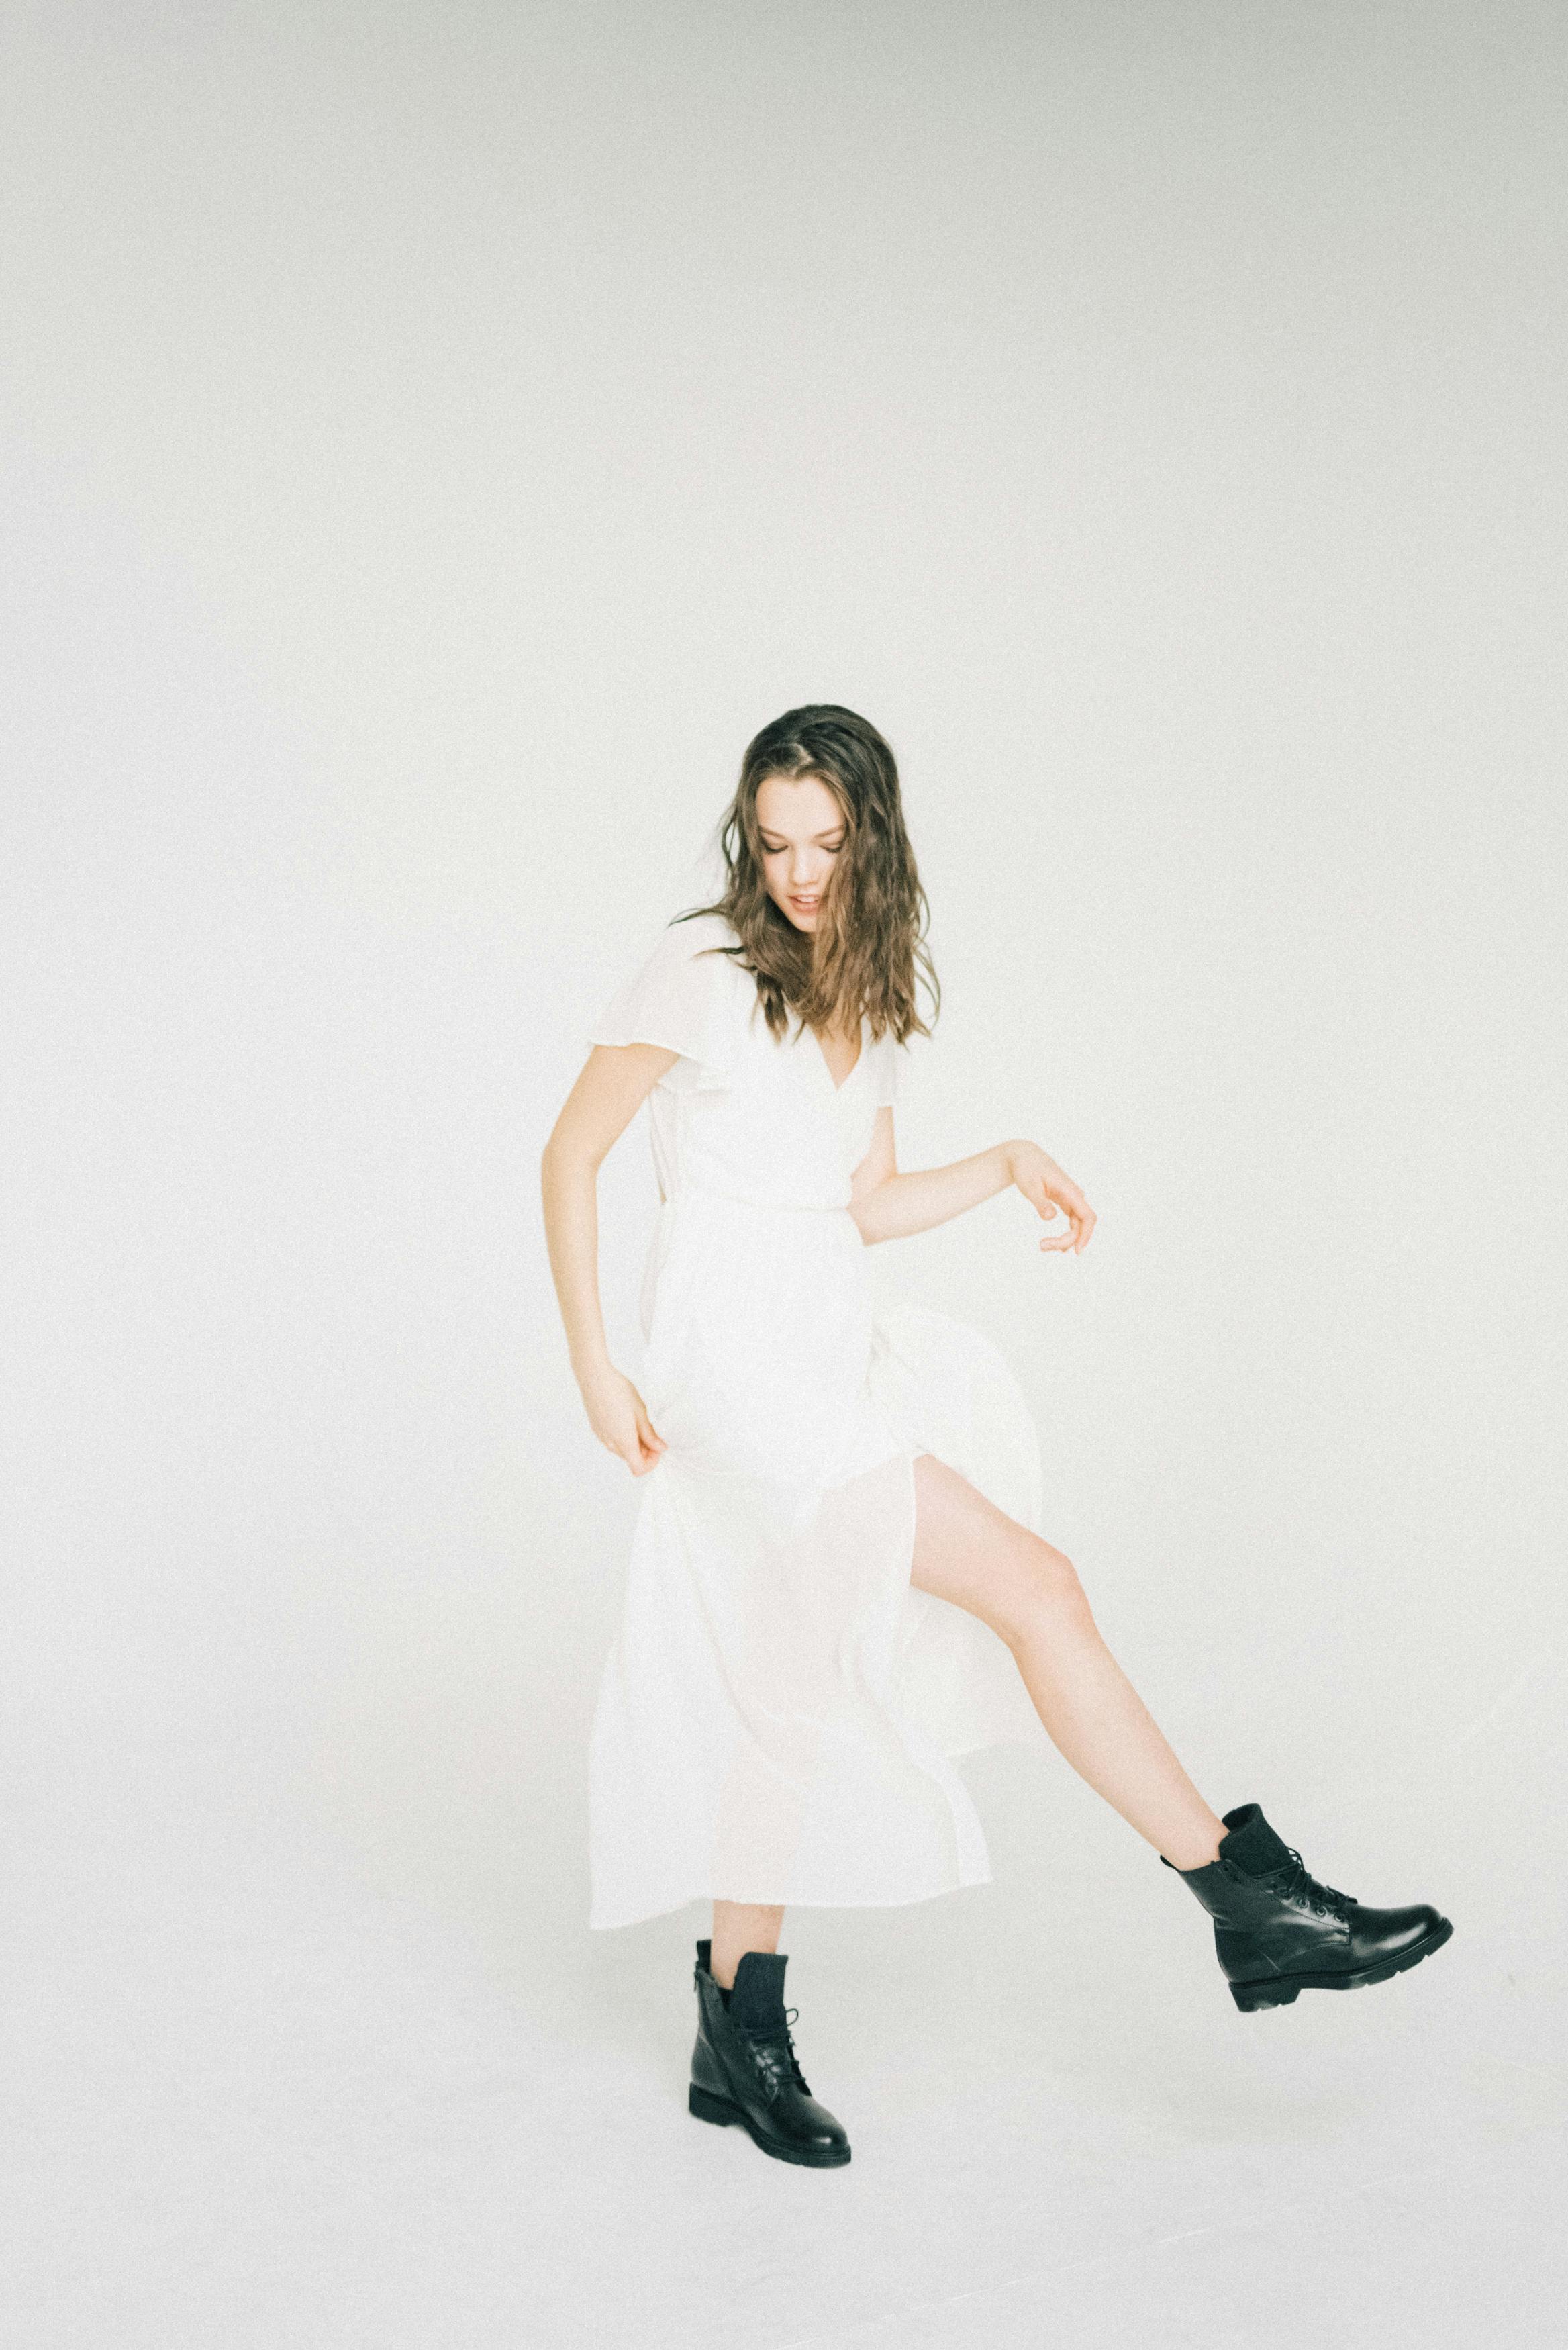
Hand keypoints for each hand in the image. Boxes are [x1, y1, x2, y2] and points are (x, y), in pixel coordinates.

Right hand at [577, 1359, 667, 1475]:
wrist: (594, 1378)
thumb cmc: (618, 1392)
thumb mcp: (640, 1412)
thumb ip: (650, 1434)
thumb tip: (660, 1448)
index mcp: (624, 1442)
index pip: (638, 1469)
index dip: (651, 1462)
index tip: (657, 1446)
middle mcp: (610, 1443)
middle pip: (631, 1459)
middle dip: (645, 1451)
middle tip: (652, 1430)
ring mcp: (601, 1437)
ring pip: (622, 1450)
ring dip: (634, 1443)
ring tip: (639, 1421)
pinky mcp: (596, 1429)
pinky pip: (612, 1441)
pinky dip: (623, 1436)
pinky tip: (626, 1417)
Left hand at [1006, 1140, 1096, 1254]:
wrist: (1024, 1156)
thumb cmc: (1026, 1169)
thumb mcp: (1030, 1186)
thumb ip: (1041, 1202)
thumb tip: (1050, 1217)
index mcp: (1069, 1191)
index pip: (1087, 1216)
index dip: (1086, 1234)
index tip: (1077, 1250)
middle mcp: (1074, 1196)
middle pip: (1082, 1224)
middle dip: (1068, 1240)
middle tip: (1042, 1246)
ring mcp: (1071, 1199)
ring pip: (1077, 1225)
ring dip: (1065, 1239)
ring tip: (1043, 1245)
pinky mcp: (1065, 1202)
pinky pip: (1072, 1222)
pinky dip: (1066, 1234)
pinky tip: (1054, 1243)